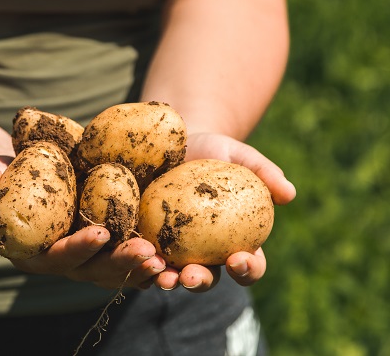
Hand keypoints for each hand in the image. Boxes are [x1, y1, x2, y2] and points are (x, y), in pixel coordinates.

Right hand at [11, 226, 166, 289]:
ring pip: (113, 270)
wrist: (11, 180)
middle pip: (92, 271)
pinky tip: (171, 258)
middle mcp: (58, 261)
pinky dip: (145, 260)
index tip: (100, 233)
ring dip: (140, 268)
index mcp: (30, 252)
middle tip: (149, 253)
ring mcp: (82, 256)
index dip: (77, 248)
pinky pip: (124, 257)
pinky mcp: (99, 245)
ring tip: (168, 262)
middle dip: (120, 264)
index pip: (55, 257)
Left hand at [151, 132, 295, 292]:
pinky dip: (139, 260)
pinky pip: (142, 256)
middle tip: (190, 276)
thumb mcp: (240, 155)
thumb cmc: (215, 151)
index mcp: (236, 241)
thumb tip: (289, 193)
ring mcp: (174, 249)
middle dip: (199, 282)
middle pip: (207, 278)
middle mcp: (205, 252)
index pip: (248, 265)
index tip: (239, 258)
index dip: (248, 269)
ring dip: (166, 279)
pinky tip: (135, 255)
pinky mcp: (146, 238)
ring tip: (160, 273)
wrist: (174, 143)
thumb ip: (265, 172)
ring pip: (172, 274)